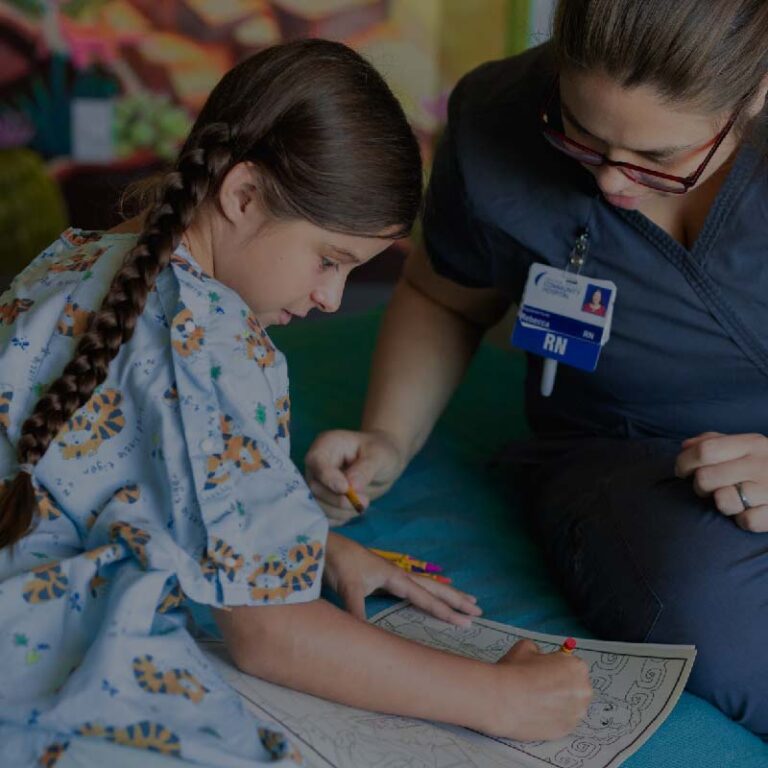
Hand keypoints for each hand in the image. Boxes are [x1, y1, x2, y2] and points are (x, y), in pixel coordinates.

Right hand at [305, 429, 404, 525]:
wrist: (383, 463)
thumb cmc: (380, 452)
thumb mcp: (378, 456)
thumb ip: (364, 470)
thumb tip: (350, 486)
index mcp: (326, 445)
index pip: (316, 462)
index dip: (328, 478)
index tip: (345, 489)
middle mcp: (317, 465)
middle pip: (315, 487)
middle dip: (339, 499)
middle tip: (365, 501)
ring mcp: (318, 483)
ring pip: (318, 505)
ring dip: (341, 511)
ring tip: (364, 503)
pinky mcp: (322, 499)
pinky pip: (324, 515)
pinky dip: (339, 517)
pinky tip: (354, 509)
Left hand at [323, 533, 481, 626]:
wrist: (323, 546)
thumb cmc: (337, 563)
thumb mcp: (348, 588)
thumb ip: (358, 611)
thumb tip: (367, 639)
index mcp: (395, 576)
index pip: (426, 597)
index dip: (446, 611)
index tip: (466, 621)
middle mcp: (397, 574)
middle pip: (434, 588)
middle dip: (455, 599)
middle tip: (478, 609)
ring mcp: (390, 574)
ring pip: (425, 585)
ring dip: (445, 593)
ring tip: (465, 599)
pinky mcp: (381, 576)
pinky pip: (412, 586)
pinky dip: (427, 592)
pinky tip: (428, 594)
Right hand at [488, 639, 592, 740]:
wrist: (504, 700)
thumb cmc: (515, 671)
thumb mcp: (526, 647)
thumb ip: (539, 652)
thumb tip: (539, 658)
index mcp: (577, 667)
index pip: (572, 666)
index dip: (557, 667)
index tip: (545, 671)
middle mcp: (583, 691)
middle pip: (576, 686)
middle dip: (561, 685)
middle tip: (540, 686)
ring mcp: (576, 714)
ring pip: (570, 706)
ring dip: (559, 703)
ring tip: (536, 701)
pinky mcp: (566, 731)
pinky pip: (563, 721)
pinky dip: (553, 718)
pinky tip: (536, 713)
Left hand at [675, 432, 767, 531]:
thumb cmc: (766, 464)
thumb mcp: (746, 445)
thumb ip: (713, 441)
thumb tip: (685, 446)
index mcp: (751, 443)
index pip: (705, 450)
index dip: (685, 461)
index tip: (682, 471)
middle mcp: (761, 464)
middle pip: (706, 477)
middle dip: (698, 486)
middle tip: (707, 488)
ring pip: (723, 501)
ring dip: (720, 503)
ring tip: (730, 498)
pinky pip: (745, 521)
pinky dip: (742, 519)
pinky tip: (749, 511)